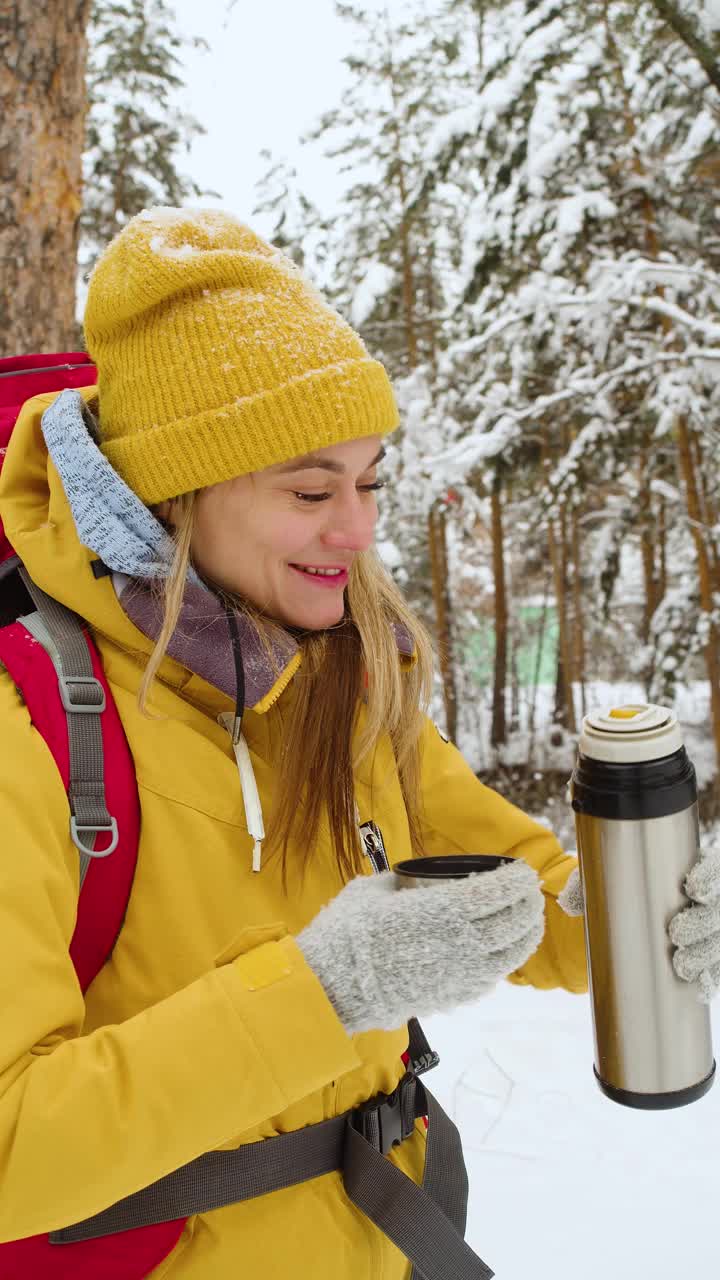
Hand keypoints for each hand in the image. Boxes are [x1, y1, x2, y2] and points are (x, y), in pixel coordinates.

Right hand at [297, 859, 544, 1034]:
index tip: (523, 871)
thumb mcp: (371, 891)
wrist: (331, 990)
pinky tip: (501, 953)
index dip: (517, 880)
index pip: (497, 892)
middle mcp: (460, 943)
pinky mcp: (452, 996)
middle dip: (528, 904)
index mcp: (442, 910)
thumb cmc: (346, 934)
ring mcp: (460, 974)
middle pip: (513, 922)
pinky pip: (492, 978)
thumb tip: (407, 879)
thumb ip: (398, 882)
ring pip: (511, 954)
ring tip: (529, 922)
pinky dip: (504, 962)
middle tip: (529, 893)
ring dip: (527, 934)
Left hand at [558, 843, 719, 1001]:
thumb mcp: (603, 882)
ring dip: (707, 953)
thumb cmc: (622, 892)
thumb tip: (568, 904)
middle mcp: (708, 899)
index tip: (691, 889)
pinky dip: (712, 978)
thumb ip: (586, 886)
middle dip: (703, 921)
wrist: (630, 920)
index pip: (712, 867)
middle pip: (718, 909)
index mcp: (690, 870)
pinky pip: (718, 969)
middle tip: (676, 933)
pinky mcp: (711, 956)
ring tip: (682, 965)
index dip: (708, 877)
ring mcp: (712, 929)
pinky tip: (701, 986)